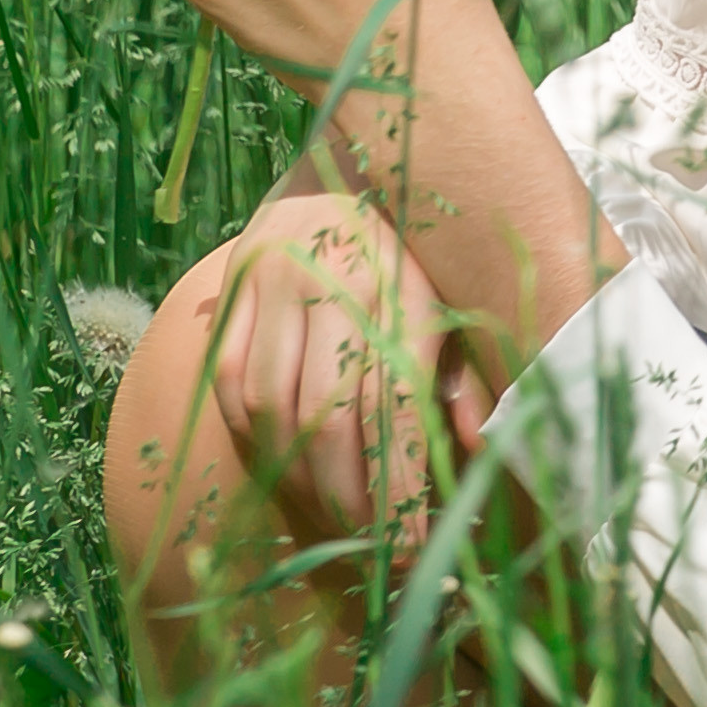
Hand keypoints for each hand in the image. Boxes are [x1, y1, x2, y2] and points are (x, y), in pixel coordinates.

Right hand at [210, 193, 493, 542]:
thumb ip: (464, 373)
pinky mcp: (234, 279)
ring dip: (296, 479)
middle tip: (369, 549)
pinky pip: (230, 377)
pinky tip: (281, 467)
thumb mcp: (454, 301)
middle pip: (326, 417)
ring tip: (329, 520)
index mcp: (399, 283)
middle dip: (347, 499)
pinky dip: (253, 434)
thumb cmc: (417, 249)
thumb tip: (475, 448)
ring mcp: (273, 276)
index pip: (392, 406)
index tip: (410, 542)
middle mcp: (331, 276)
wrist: (357, 157)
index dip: (400, 483)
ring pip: (271, 406)